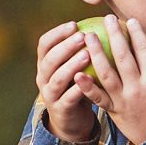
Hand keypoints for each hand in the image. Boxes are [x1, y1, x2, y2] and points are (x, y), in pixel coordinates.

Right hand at [35, 21, 95, 142]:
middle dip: (65, 46)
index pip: (44, 44)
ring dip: (72, 65)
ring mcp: (50, 94)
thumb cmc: (78, 86)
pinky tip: (91, 79)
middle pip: (50, 59)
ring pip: (58, 78)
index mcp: (45, 64)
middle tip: (82, 36)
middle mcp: (43, 78)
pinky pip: (68, 98)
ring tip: (87, 55)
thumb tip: (102, 24)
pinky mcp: (60, 109)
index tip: (74, 24)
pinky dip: (79, 88)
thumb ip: (81, 49)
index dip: (57, 33)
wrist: (72, 120)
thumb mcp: (76, 67)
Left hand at [73, 15, 145, 144]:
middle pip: (123, 57)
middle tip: (107, 19)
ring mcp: (124, 99)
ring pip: (107, 73)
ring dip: (96, 53)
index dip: (137, 34)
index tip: (130, 20)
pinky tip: (77, 74)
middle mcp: (138, 87)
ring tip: (88, 37)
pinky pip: (98, 97)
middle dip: (115, 35)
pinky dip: (87, 86)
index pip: (144, 51)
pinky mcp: (114, 110)